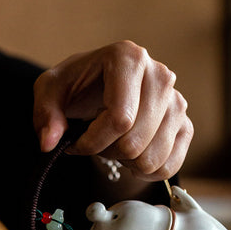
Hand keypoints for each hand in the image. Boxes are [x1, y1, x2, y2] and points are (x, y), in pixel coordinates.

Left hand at [33, 40, 192, 180]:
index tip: (76, 143)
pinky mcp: (185, 125)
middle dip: (107, 153)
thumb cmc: (77, 89)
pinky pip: (168, 166)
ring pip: (152, 159)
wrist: (101, 90)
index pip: (119, 119)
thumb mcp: (50, 92)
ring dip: (125, 163)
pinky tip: (132, 156)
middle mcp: (160, 75)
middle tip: (96, 143)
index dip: (93, 143)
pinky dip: (145, 171)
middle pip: (135, 142)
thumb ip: (46, 114)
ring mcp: (177, 101)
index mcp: (128, 58)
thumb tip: (49, 142)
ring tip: (115, 145)